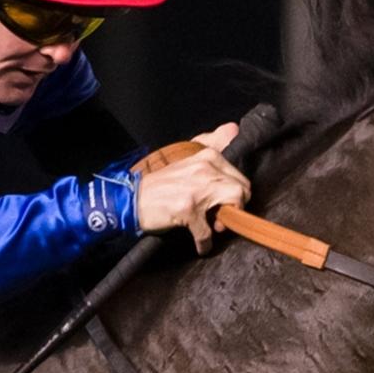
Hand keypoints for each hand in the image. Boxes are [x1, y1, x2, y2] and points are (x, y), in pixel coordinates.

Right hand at [135, 122, 250, 253]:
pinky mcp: (187, 209)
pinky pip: (206, 233)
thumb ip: (211, 143)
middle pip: (241, 191)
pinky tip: (199, 244)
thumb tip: (234, 128)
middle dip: (236, 209)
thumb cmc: (160, 185)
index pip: (240, 178)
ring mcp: (196, 188)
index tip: (224, 204)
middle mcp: (205, 168)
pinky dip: (204, 243)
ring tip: (212, 228)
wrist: (132, 199)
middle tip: (220, 218)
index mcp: (208, 157)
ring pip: (231, 208)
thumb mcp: (187, 160)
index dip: (237, 195)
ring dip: (223, 224)